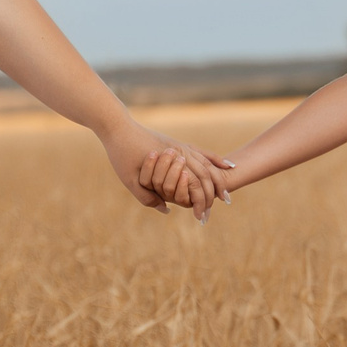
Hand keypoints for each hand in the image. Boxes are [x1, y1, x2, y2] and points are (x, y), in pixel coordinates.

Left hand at [101, 119, 225, 218]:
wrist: (118, 128)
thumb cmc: (122, 154)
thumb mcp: (130, 180)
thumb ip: (147, 197)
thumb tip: (167, 210)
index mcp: (171, 162)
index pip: (195, 186)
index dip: (201, 203)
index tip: (203, 217)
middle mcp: (181, 153)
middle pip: (207, 175)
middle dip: (215, 193)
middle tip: (221, 208)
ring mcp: (182, 146)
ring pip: (208, 164)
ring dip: (219, 180)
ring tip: (226, 194)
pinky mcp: (179, 143)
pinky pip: (203, 152)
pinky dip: (217, 160)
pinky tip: (228, 166)